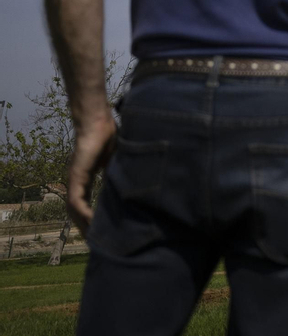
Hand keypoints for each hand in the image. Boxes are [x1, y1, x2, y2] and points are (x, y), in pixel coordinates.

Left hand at [67, 110, 116, 235]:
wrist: (97, 120)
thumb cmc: (108, 134)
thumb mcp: (117, 159)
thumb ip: (120, 171)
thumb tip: (135, 181)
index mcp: (85, 178)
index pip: (85, 204)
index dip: (92, 218)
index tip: (102, 230)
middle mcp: (76, 182)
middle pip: (77, 212)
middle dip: (85, 228)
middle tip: (96, 244)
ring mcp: (74, 180)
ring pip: (74, 210)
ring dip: (82, 225)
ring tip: (94, 239)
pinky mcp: (76, 176)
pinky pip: (76, 201)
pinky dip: (83, 213)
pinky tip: (92, 223)